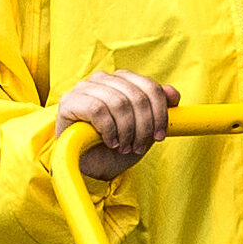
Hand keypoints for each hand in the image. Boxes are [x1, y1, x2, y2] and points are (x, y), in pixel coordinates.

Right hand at [59, 71, 179, 179]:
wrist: (89, 164)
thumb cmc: (116, 145)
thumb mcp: (143, 129)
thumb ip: (158, 110)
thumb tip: (173, 93)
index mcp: (122, 80)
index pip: (150, 86)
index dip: (160, 113)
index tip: (160, 136)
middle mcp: (103, 79)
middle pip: (136, 96)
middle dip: (143, 127)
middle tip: (139, 146)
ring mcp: (84, 88)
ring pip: (118, 103)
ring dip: (126, 131)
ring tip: (125, 147)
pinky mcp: (69, 101)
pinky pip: (98, 110)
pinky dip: (109, 130)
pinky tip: (110, 141)